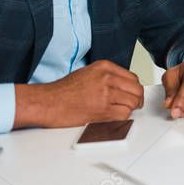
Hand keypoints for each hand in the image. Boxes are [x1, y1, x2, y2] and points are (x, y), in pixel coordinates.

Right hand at [14, 60, 143, 128]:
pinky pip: (123, 115)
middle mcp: (107, 78)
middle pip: (136, 90)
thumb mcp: (88, 72)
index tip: (132, 95)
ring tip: (118, 111)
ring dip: (128, 109)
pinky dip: (121, 118)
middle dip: (136, 99)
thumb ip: (108, 76)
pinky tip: (113, 117)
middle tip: (133, 105)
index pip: (133, 78)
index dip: (134, 89)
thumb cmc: (63, 90)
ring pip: (132, 102)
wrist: (47, 102)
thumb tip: (124, 86)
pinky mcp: (102, 109)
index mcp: (104, 66)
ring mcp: (105, 93)